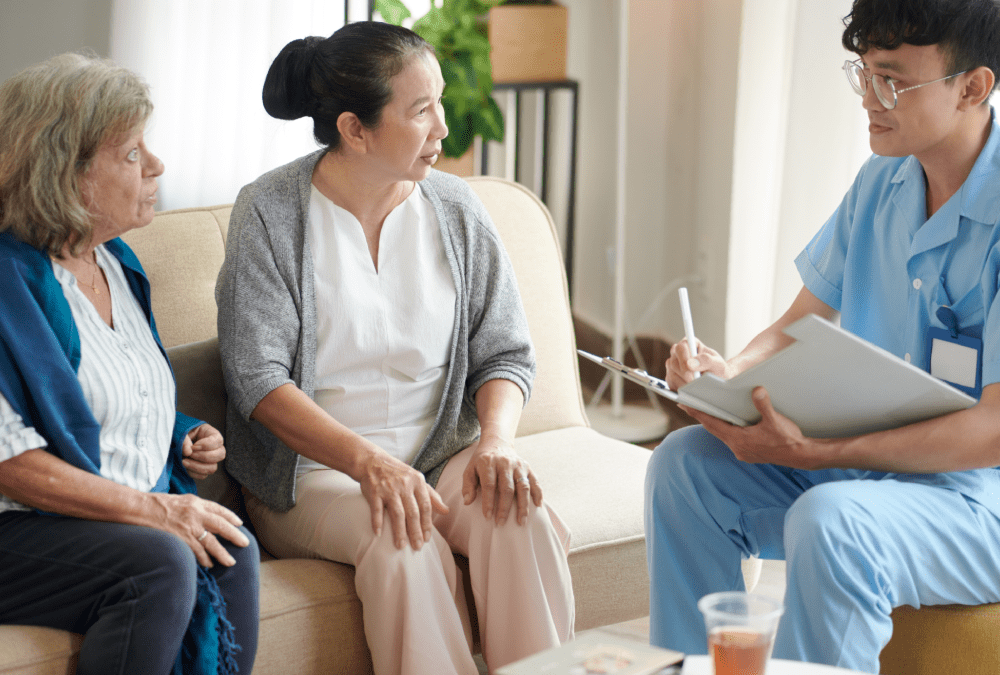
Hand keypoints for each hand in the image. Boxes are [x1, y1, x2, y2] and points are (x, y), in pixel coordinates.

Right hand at [148, 492, 248, 567]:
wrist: (141, 509)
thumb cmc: (158, 504)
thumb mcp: (181, 499)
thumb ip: (195, 507)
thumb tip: (206, 515)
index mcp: (197, 502)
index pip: (219, 509)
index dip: (231, 517)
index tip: (239, 524)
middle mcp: (197, 513)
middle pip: (222, 525)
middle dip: (235, 535)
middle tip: (245, 543)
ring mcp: (190, 527)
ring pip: (212, 542)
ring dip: (222, 553)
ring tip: (230, 561)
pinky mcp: (181, 538)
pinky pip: (197, 551)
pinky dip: (204, 559)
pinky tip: (209, 564)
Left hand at [182, 424, 224, 479]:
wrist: (172, 441)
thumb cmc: (178, 433)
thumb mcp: (180, 431)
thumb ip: (184, 439)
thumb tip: (188, 451)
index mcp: (210, 434)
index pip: (218, 441)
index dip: (206, 445)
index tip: (193, 446)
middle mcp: (213, 447)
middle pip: (220, 455)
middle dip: (204, 457)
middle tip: (190, 454)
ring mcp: (209, 459)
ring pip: (212, 468)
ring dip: (197, 466)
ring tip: (184, 461)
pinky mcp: (202, 468)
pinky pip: (203, 475)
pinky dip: (193, 473)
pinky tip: (185, 466)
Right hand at [358, 452, 448, 549]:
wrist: (373, 461)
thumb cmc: (398, 473)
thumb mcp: (417, 480)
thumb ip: (431, 496)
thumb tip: (446, 511)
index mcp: (417, 482)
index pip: (426, 506)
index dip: (427, 524)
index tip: (427, 538)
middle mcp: (404, 485)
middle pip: (413, 512)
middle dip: (416, 531)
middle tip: (417, 547)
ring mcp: (389, 488)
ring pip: (397, 513)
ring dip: (399, 531)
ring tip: (401, 545)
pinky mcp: (374, 491)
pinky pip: (376, 509)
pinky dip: (377, 522)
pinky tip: (379, 534)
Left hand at [462, 435, 541, 525]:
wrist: (497, 443)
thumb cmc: (482, 461)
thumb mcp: (470, 469)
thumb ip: (468, 485)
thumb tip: (467, 502)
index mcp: (488, 463)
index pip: (489, 485)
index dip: (488, 501)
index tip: (487, 516)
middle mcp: (505, 463)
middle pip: (507, 488)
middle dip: (504, 508)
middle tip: (501, 523)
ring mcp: (518, 465)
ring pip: (523, 487)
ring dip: (523, 506)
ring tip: (521, 521)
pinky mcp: (528, 467)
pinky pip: (535, 481)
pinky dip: (538, 494)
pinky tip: (537, 506)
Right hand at [665, 338, 728, 389]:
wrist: (717, 382)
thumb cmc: (719, 371)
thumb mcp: (719, 365)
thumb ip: (707, 360)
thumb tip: (689, 363)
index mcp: (690, 344)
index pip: (681, 347)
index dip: (683, 358)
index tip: (689, 368)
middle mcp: (678, 354)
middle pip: (674, 362)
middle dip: (685, 374)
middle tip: (695, 381)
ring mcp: (673, 366)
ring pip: (671, 374)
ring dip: (683, 383)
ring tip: (696, 387)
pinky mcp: (671, 378)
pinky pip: (671, 384)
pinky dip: (680, 389)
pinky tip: (690, 391)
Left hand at [684, 386, 825, 469]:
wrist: (801, 455)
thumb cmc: (788, 439)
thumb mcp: (775, 420)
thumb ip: (764, 405)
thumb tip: (757, 390)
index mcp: (739, 440)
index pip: (712, 424)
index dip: (698, 413)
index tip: (684, 405)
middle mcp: (737, 448)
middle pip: (714, 429)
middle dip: (701, 416)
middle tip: (687, 405)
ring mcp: (743, 452)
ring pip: (722, 434)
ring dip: (713, 423)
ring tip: (703, 411)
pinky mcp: (749, 453)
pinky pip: (731, 439)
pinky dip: (725, 429)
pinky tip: (727, 422)